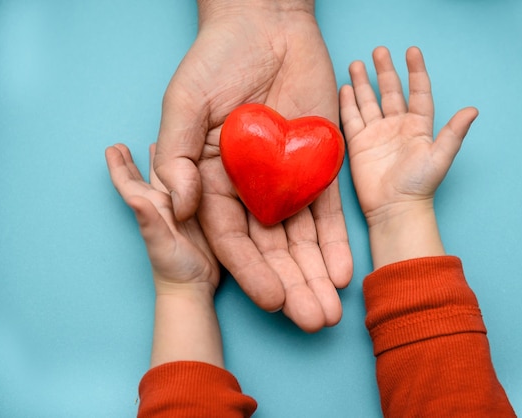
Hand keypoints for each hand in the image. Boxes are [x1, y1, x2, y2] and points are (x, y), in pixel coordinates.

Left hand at [105, 143, 218, 294]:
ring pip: (168, 181)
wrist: (195, 286)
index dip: (120, 165)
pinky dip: (187, 176)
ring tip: (158, 146)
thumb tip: (133, 197)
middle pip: (147, 178)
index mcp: (153, 207)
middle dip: (135, 161)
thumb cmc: (175, 269)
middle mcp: (165, 206)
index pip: (130, 183)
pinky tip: (192, 169)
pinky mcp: (199, 215)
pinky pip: (190, 189)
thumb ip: (148, 221)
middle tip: (124, 144)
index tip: (113, 148)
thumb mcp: (160, 244)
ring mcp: (181, 211)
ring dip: (161, 164)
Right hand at [152, 1, 351, 331]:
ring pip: (301, 237)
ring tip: (331, 310)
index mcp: (212, 180)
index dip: (250, 271)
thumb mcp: (186, 103)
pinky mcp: (317, 165)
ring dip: (316, 274)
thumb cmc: (217, 59)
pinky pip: (327, 209)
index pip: (230, 238)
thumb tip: (183, 204)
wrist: (266, 25)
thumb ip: (177, 154)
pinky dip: (335, 240)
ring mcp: (285, 179)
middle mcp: (250, 188)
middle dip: (291, 285)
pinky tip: (344, 271)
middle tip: (312, 320)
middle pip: (270, 248)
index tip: (272, 300)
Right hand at [340, 46, 477, 266]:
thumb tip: (473, 110)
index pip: (417, 92)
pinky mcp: (358, 144)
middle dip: (384, 71)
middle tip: (379, 51)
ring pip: (368, 101)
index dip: (415, 72)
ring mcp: (376, 133)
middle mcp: (397, 126)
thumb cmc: (420, 185)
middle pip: (389, 91)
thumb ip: (454, 132)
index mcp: (418, 126)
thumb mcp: (440, 156)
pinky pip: (352, 119)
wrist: (394, 208)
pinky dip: (348, 103)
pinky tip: (345, 88)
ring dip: (362, 83)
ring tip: (355, 63)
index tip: (412, 52)